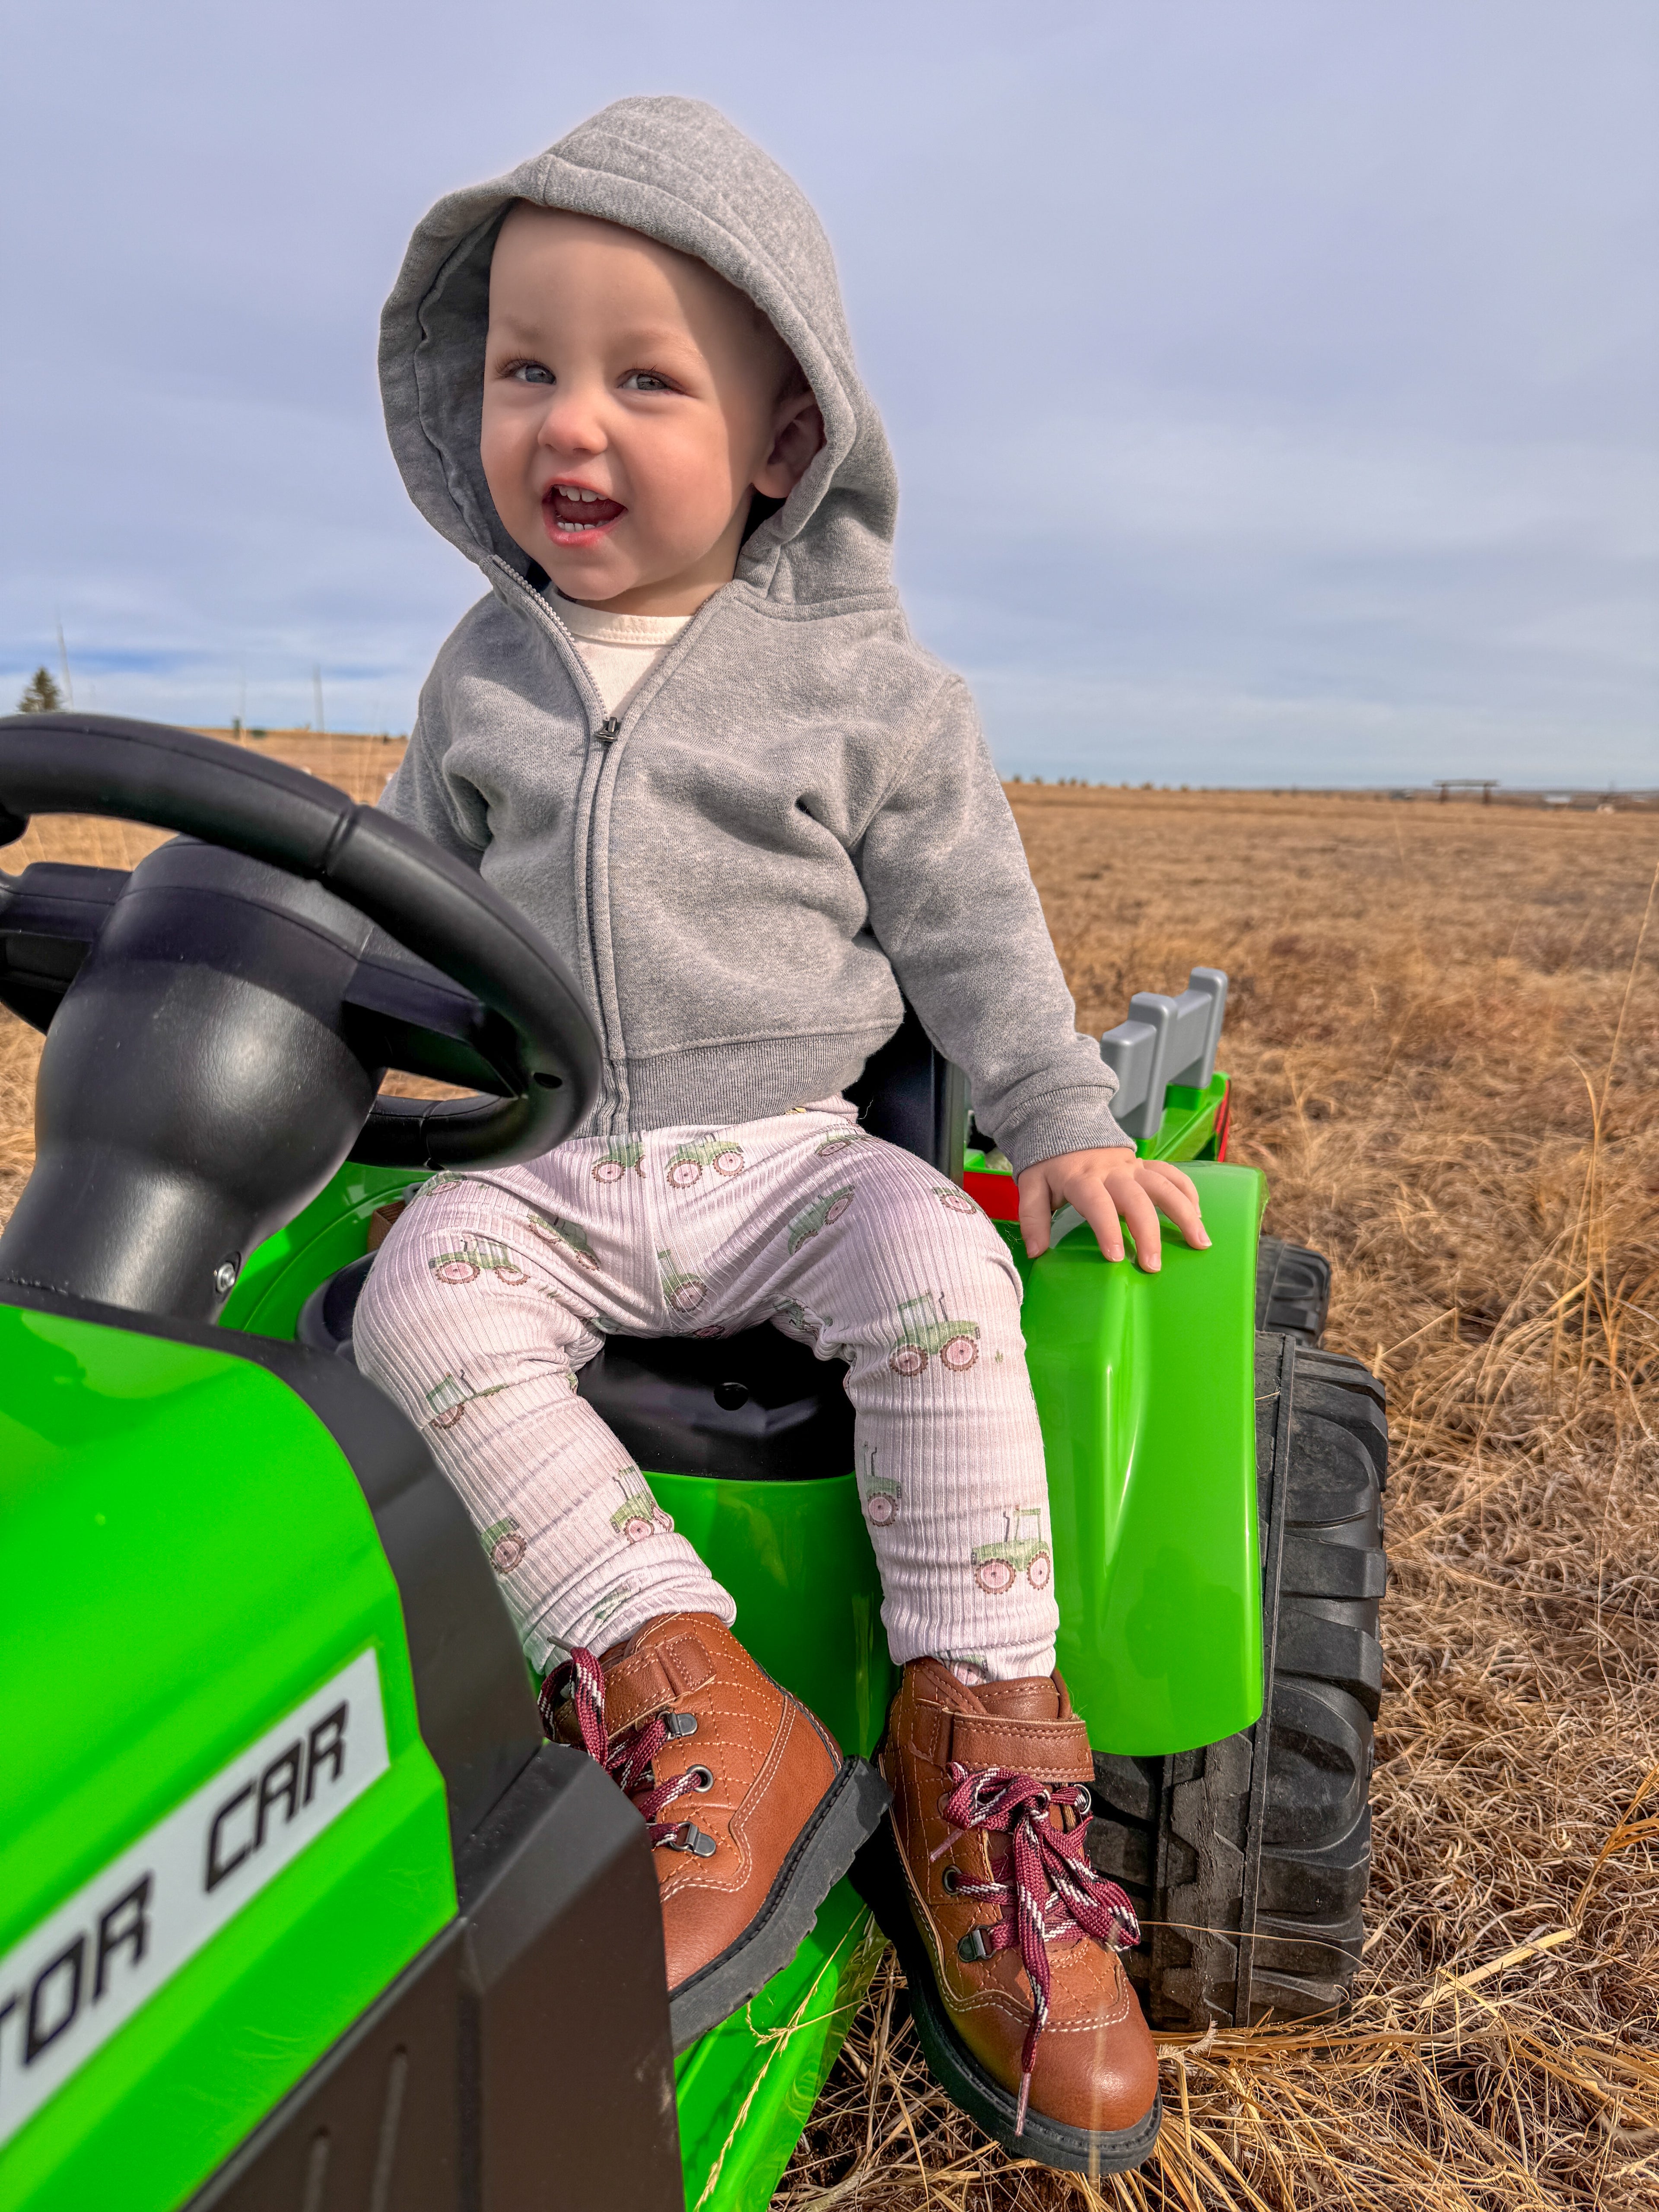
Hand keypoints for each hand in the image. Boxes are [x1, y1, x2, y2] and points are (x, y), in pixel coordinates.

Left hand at [1015, 1146, 1209, 1269]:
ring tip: (1200, 1243)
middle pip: (1137, 1200)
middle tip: (1153, 1265)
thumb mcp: (1031, 1186)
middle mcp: (1112, 1172)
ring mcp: (1133, 1167)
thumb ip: (1032, 1218)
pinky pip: (1173, 1174)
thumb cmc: (1050, 1165)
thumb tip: (1036, 1252)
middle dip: (1148, 1233)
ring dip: (1185, 1213)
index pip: (1097, 1204)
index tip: (1115, 1257)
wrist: (1065, 1124)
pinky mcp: (1146, 1165)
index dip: (1107, 1229)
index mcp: (1082, 1178)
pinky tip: (1199, 1216)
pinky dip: (1188, 1192)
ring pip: (1165, 1186)